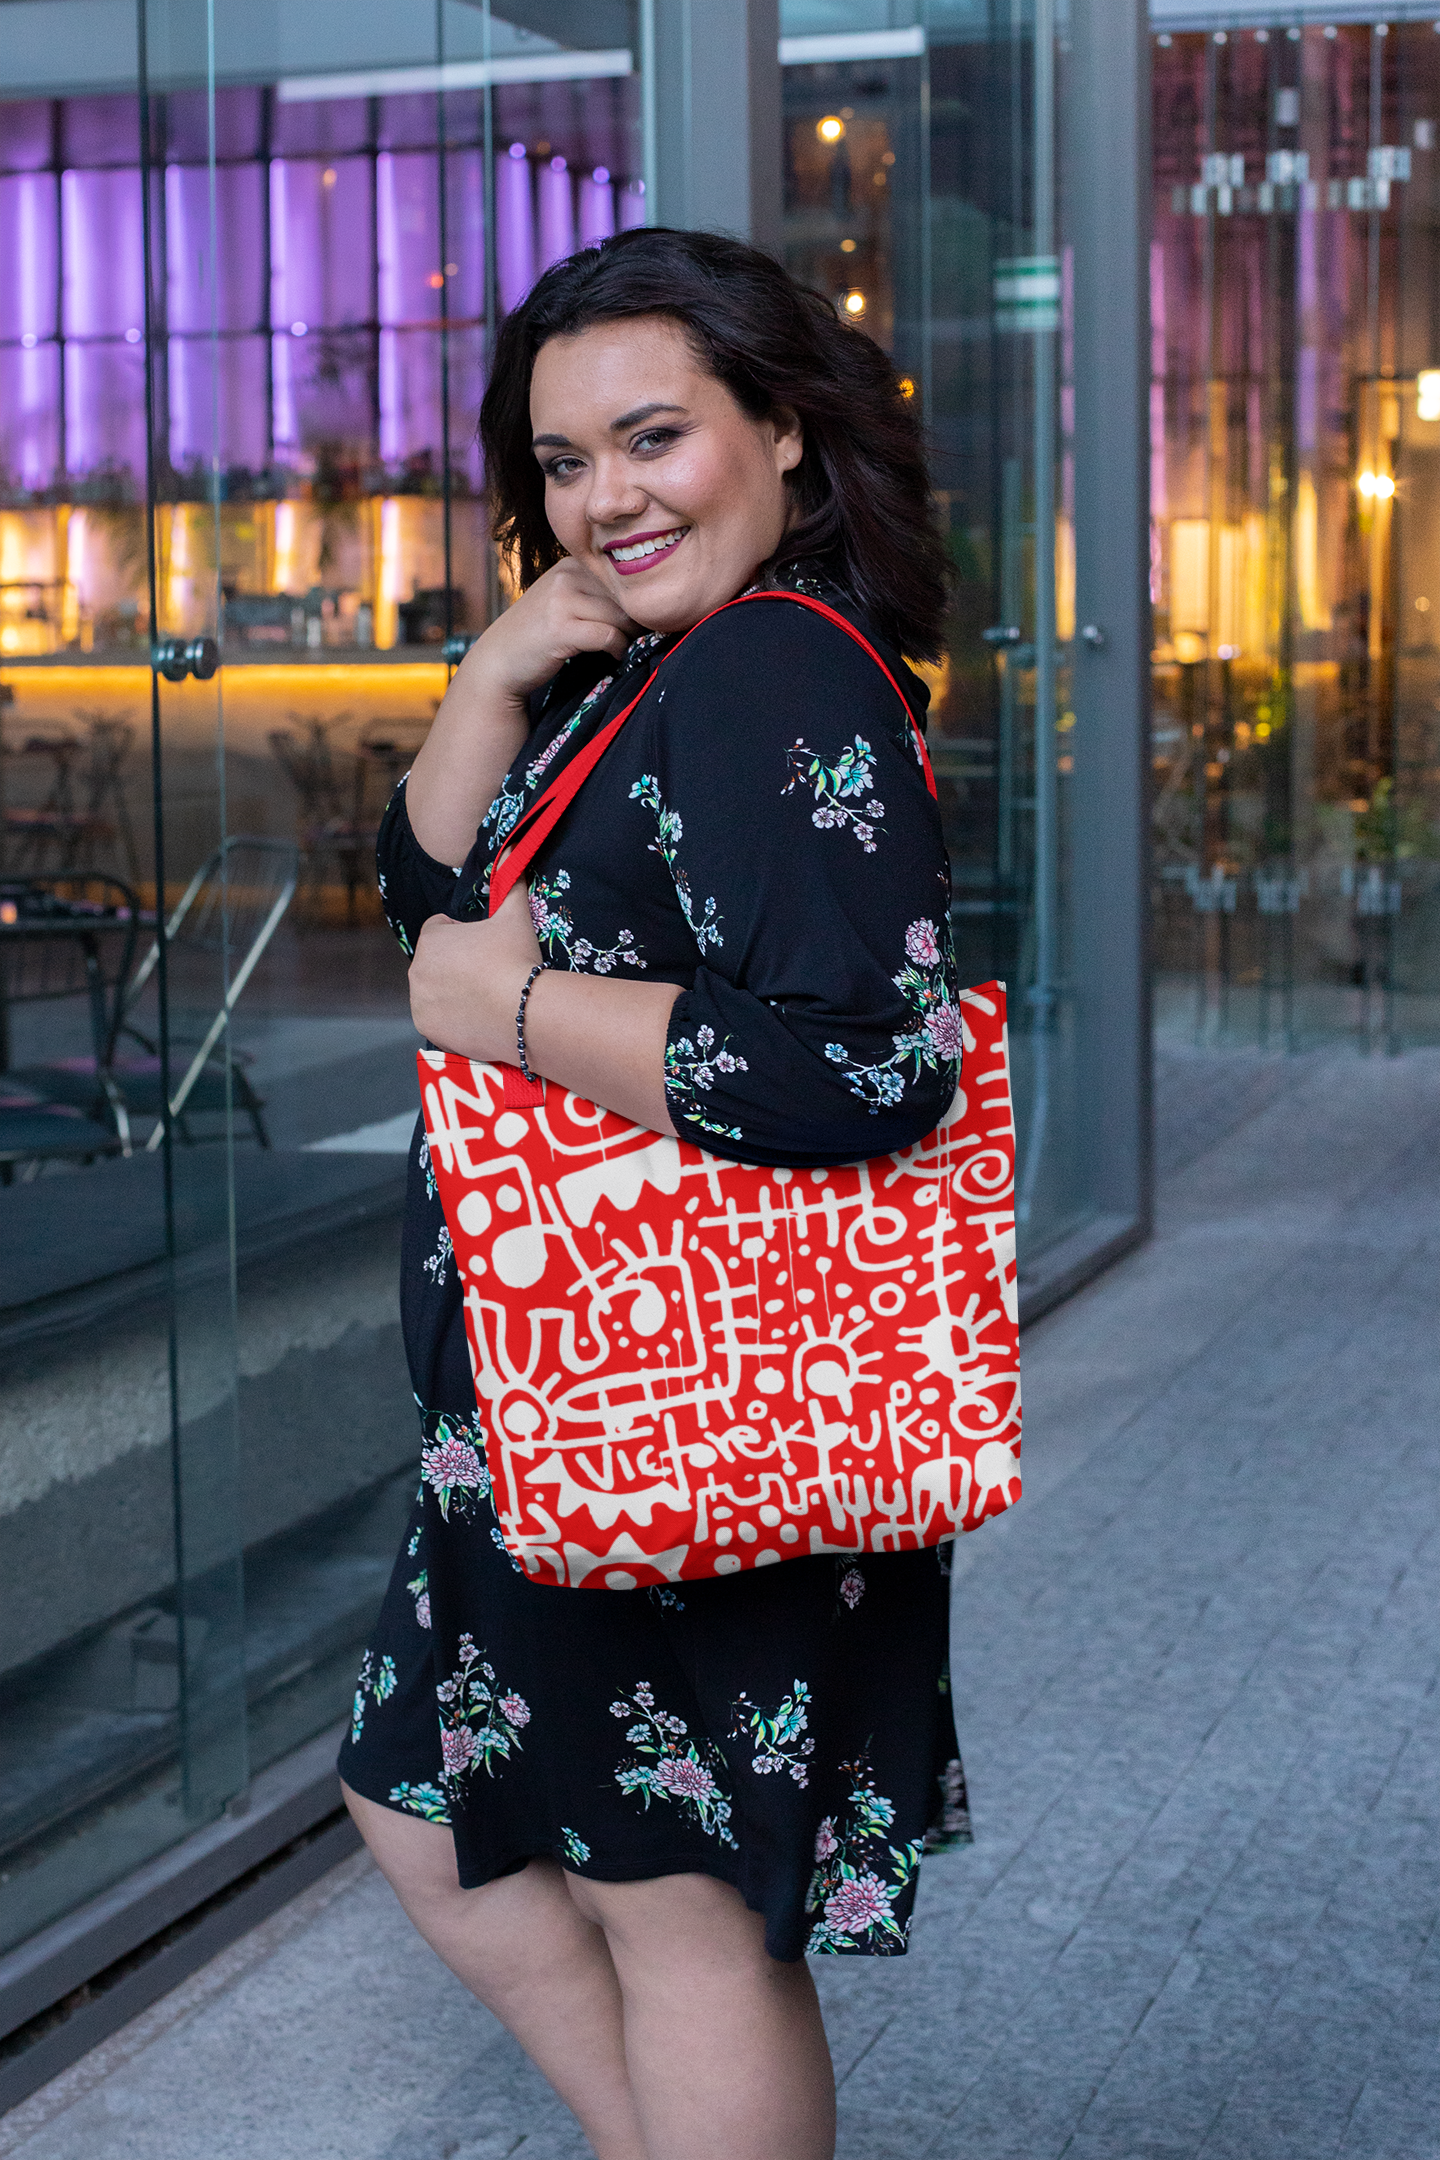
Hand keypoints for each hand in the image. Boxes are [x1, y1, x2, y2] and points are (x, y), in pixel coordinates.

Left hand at [408, 881, 541, 1062]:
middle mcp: (416, 968)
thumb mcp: (515, 915)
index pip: (439, 930)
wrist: (523, 1012)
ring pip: (434, 990)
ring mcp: (419, 1000)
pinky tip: (476, 1016)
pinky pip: (435, 1017)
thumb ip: (510, 879)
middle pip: (436, 963)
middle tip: (488, 975)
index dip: (463, 937)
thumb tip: (511, 847)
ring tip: (484, 998)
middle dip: (455, 966)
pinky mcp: (426, 1027)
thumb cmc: (516, 958)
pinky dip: (450, 1017)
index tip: (485, 949)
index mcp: (431, 938)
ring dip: (451, 991)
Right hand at [463, 557, 640, 704]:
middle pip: (624, 594)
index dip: (636, 597)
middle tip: (641, 636)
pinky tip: (615, 655)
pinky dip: (618, 648)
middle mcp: (565, 575)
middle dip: (638, 617)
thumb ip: (594, 592)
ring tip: (627, 645)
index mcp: (570, 564)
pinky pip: (608, 636)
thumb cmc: (538, 634)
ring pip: (620, 615)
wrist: (498, 660)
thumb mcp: (563, 600)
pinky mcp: (561, 628)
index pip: (621, 573)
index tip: (643, 617)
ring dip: (631, 635)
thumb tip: (644, 599)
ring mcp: (561, 600)